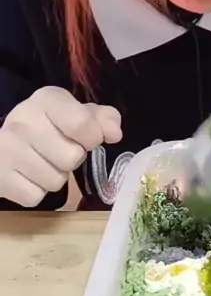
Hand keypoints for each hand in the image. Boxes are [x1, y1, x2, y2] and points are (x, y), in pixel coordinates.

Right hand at [0, 87, 121, 206]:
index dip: (93, 138)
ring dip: (56, 176)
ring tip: (44, 161)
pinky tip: (29, 175)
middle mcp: (23, 119)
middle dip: (73, 158)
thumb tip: (115, 134)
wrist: (5, 141)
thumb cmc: (49, 124)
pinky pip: (35, 197)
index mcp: (47, 99)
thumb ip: (103, 119)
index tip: (87, 139)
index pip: (82, 125)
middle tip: (60, 150)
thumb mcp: (77, 113)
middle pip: (72, 158)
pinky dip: (37, 191)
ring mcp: (7, 148)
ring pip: (55, 181)